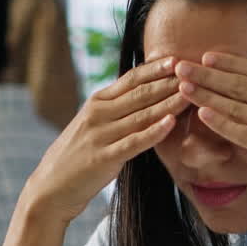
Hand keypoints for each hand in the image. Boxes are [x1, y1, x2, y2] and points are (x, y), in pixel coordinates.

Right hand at [0, 56, 190, 245]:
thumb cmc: (79, 156)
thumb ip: (117, 109)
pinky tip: (171, 123)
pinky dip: (154, 131)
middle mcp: (99, 113)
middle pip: (141, 92)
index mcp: (98, 102)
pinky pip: (134, 141)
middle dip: (170, 81)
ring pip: (141, 114)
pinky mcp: (104, 157)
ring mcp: (101, 134)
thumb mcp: (95, 124)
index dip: (156, 68)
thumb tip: (145, 95)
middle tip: (195, 71)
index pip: (132, 79)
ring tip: (193, 93)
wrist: (51, 187)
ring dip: (169, 102)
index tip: (179, 58)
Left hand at [174, 53, 246, 190]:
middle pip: (243, 84)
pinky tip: (202, 114)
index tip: (211, 55)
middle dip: (210, 74)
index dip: (234, 63)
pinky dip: (222, 123)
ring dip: (208, 95)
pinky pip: (244, 134)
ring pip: (238, 106)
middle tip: (183, 65)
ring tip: (184, 86)